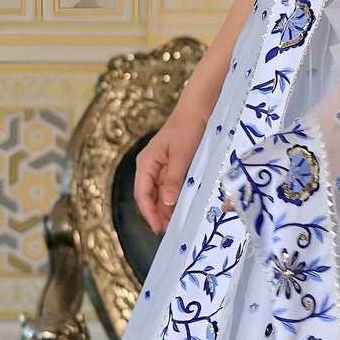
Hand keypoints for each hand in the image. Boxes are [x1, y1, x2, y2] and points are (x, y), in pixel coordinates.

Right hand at [134, 108, 208, 233]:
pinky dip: (172, 198)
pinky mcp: (171, 165)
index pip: (142, 194)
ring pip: (158, 193)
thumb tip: (167, 203)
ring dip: (164, 208)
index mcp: (146, 163)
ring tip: (174, 223)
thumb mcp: (182, 156)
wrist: (198, 109)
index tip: (159, 228)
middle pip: (148, 196)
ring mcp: (160, 166)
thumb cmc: (188, 129)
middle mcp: (149, 166)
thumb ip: (173, 180)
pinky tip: (179, 207)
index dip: (149, 213)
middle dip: (156, 213)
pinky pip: (168, 186)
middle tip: (168, 230)